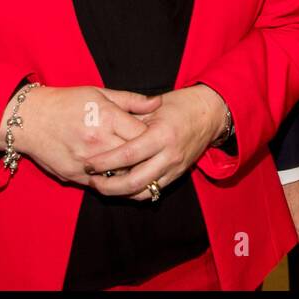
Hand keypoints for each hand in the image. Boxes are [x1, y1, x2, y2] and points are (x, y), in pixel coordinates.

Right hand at [6, 85, 160, 186]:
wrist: (29, 119)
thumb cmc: (66, 102)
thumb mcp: (100, 93)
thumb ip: (131, 100)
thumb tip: (158, 103)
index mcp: (107, 118)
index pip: (143, 135)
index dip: (153, 137)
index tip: (157, 136)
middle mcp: (97, 142)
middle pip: (134, 159)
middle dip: (145, 158)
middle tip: (152, 155)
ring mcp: (85, 161)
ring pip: (120, 175)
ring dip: (129, 172)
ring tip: (137, 166)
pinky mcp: (73, 175)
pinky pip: (100, 183)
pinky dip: (111, 179)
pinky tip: (117, 173)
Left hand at [82, 85, 225, 201]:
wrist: (210, 113)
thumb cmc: (179, 105)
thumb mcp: (154, 106)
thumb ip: (130, 119)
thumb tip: (104, 131)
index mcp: (161, 135)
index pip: (128, 155)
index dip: (105, 162)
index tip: (88, 162)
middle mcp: (169, 155)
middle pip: (134, 181)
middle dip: (108, 185)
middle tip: (91, 179)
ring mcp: (174, 168)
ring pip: (142, 191)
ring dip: (119, 193)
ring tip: (102, 185)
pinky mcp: (177, 175)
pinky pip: (152, 191)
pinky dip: (134, 192)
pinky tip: (120, 187)